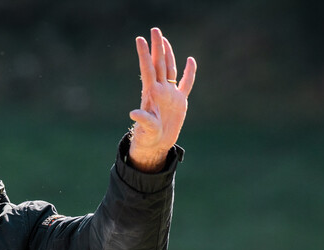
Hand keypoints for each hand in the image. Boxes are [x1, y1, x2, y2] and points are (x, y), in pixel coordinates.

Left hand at [128, 27, 196, 171]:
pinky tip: (190, 60)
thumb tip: (133, 113)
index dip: (144, 54)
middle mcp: (160, 90)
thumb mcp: (146, 130)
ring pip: (169, 69)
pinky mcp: (180, 101)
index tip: (140, 39)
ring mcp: (170, 94)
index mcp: (152, 94)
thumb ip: (143, 120)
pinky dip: (189, 72)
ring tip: (163, 39)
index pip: (147, 69)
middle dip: (156, 47)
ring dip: (167, 54)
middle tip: (154, 30)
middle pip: (158, 64)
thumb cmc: (148, 138)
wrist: (157, 145)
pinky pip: (186, 83)